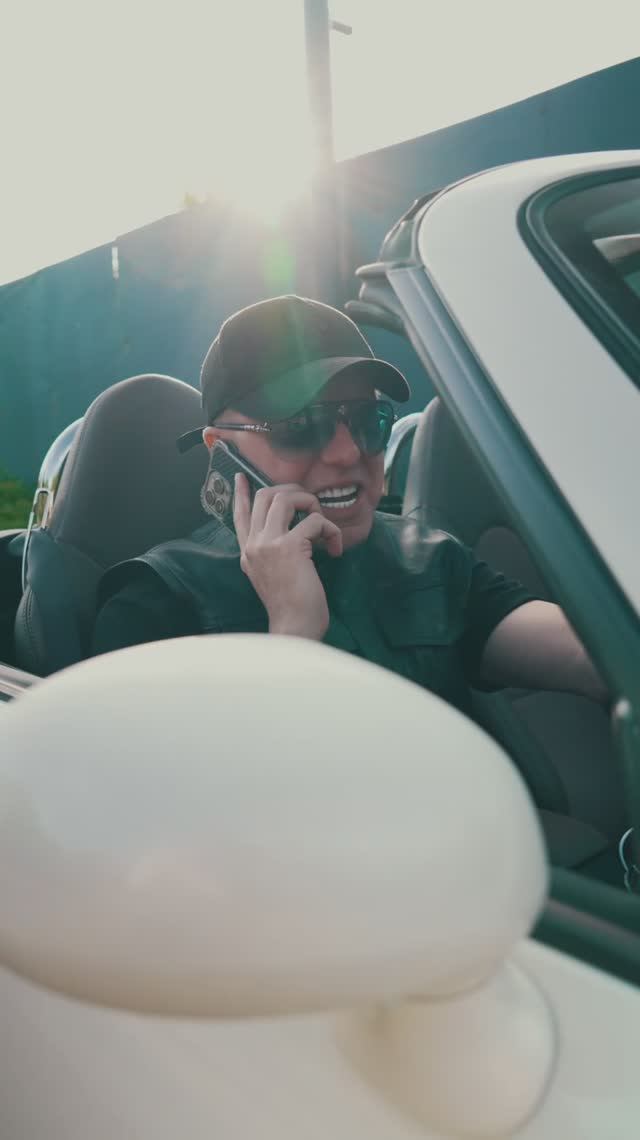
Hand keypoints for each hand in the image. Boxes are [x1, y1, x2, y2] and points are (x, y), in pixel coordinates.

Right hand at [233, 475, 342, 640]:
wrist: (294, 627)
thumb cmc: (292, 608)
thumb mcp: (272, 577)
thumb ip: (273, 554)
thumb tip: (296, 532)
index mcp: (248, 553)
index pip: (239, 515)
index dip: (241, 493)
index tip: (241, 477)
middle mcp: (253, 545)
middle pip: (265, 496)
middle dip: (292, 492)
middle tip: (310, 502)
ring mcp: (268, 544)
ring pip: (286, 499)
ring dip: (310, 503)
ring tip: (323, 524)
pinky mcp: (290, 547)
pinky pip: (314, 521)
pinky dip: (331, 530)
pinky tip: (336, 549)